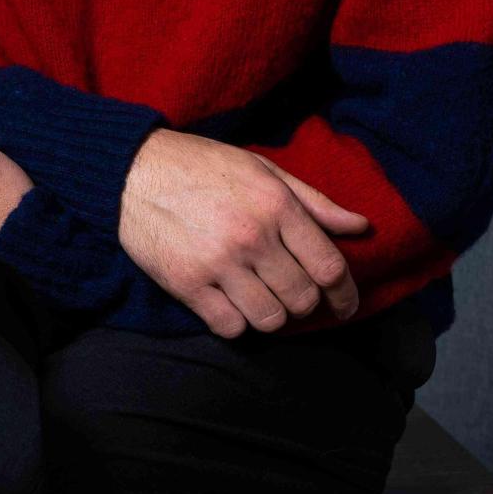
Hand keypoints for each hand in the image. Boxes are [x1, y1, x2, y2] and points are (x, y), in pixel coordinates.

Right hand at [116, 128, 370, 336]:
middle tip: (292, 295)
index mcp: (276, 205)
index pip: (328, 266)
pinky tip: (229, 304)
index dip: (345, 294)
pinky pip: (230, 327)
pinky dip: (236, 323)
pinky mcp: (187, 284)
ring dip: (271, 315)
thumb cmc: (201, 166)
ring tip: (260, 299)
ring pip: (270, 319)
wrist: (132, 170)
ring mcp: (218, 263)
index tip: (345, 306)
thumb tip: (360, 227)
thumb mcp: (262, 170)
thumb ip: (313, 202)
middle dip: (304, 304)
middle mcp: (252, 237)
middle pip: (302, 299)